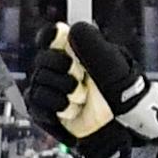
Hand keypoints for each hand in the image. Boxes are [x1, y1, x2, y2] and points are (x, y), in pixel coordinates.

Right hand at [20, 21, 157, 157]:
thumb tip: (68, 29)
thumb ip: (92, 44)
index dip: (50, 36)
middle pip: (42, 59)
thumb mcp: (113, 64)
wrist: (121, 128)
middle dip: (61, 69)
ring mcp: (51, 89)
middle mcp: (61, 68)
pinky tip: (70, 111)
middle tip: (80, 79)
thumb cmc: (122, 95)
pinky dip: (53, 108)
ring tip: (80, 100)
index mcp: (76, 52)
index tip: (57, 37)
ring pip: (37, 82)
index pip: (51, 35)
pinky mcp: (44, 110)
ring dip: (61, 92)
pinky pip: (34, 103)